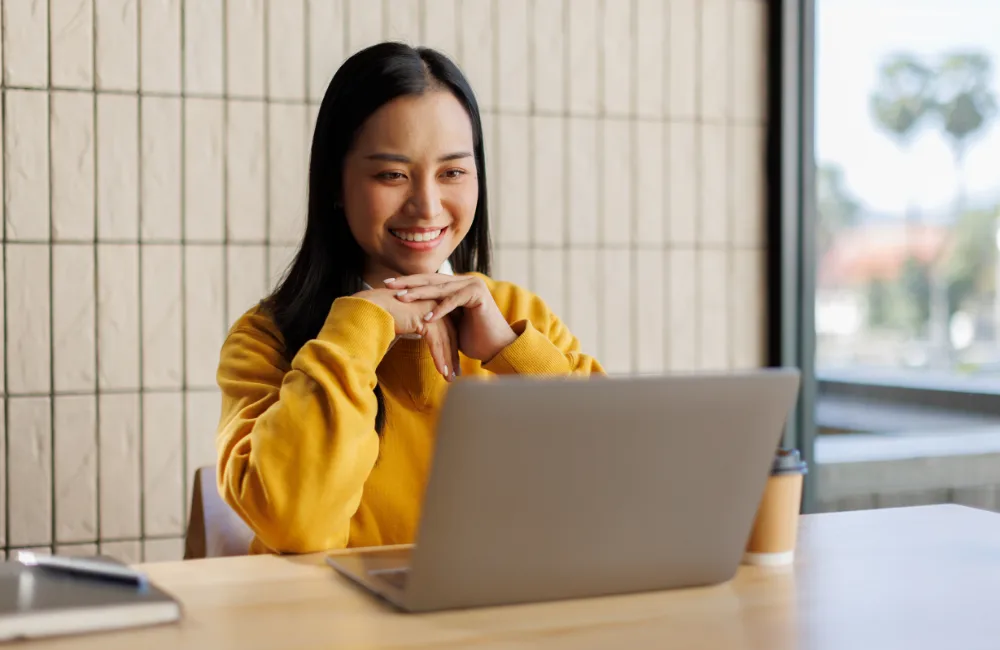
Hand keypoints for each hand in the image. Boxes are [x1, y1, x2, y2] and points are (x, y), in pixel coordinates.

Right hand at [355, 288, 458, 380]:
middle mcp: (435, 304)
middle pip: (449, 333)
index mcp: (432, 302)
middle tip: (456, 372)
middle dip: (453, 355)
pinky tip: (442, 372)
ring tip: (450, 377)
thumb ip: (415, 326)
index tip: (453, 361)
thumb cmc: (380, 314)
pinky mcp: (425, 319)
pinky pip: (436, 342)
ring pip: (445, 339)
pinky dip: (440, 358)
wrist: (369, 308)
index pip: (447, 326)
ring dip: (448, 360)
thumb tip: (417, 338)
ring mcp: (431, 311)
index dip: (450, 346)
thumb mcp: (405, 320)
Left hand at [384, 275, 516, 362]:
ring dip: (419, 294)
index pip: (428, 281)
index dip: (408, 283)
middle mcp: (464, 281)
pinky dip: (440, 309)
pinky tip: (426, 317)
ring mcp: (472, 285)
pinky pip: (455, 301)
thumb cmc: (473, 339)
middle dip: (408, 283)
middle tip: (388, 285)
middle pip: (431, 280)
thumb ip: (435, 312)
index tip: (388, 286)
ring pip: (440, 288)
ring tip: (401, 298)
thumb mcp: (448, 323)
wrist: (497, 347)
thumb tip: (410, 313)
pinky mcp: (478, 294)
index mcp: (456, 285)